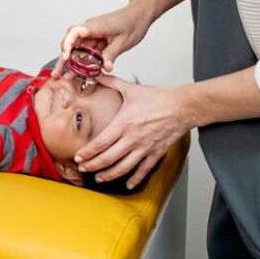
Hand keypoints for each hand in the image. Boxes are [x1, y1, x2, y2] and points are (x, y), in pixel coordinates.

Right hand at [52, 3, 152, 77]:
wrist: (139, 14)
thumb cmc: (133, 23)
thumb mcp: (124, 41)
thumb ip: (112, 54)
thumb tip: (105, 68)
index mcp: (95, 26)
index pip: (74, 32)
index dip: (67, 44)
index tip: (66, 58)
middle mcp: (90, 29)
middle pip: (71, 43)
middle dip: (63, 59)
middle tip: (57, 74)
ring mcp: (92, 34)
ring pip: (78, 49)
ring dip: (72, 62)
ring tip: (66, 76)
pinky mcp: (97, 39)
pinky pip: (87, 51)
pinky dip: (84, 61)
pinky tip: (81, 72)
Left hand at [74, 78, 189, 189]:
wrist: (181, 106)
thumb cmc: (157, 98)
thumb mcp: (130, 88)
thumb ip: (111, 82)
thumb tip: (97, 74)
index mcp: (124, 123)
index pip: (100, 143)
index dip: (87, 152)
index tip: (78, 157)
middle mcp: (132, 138)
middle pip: (108, 158)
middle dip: (93, 166)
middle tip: (83, 169)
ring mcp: (144, 148)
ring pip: (123, 167)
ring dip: (109, 175)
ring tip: (99, 178)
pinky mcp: (156, 153)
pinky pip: (143, 170)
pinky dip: (134, 179)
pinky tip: (127, 184)